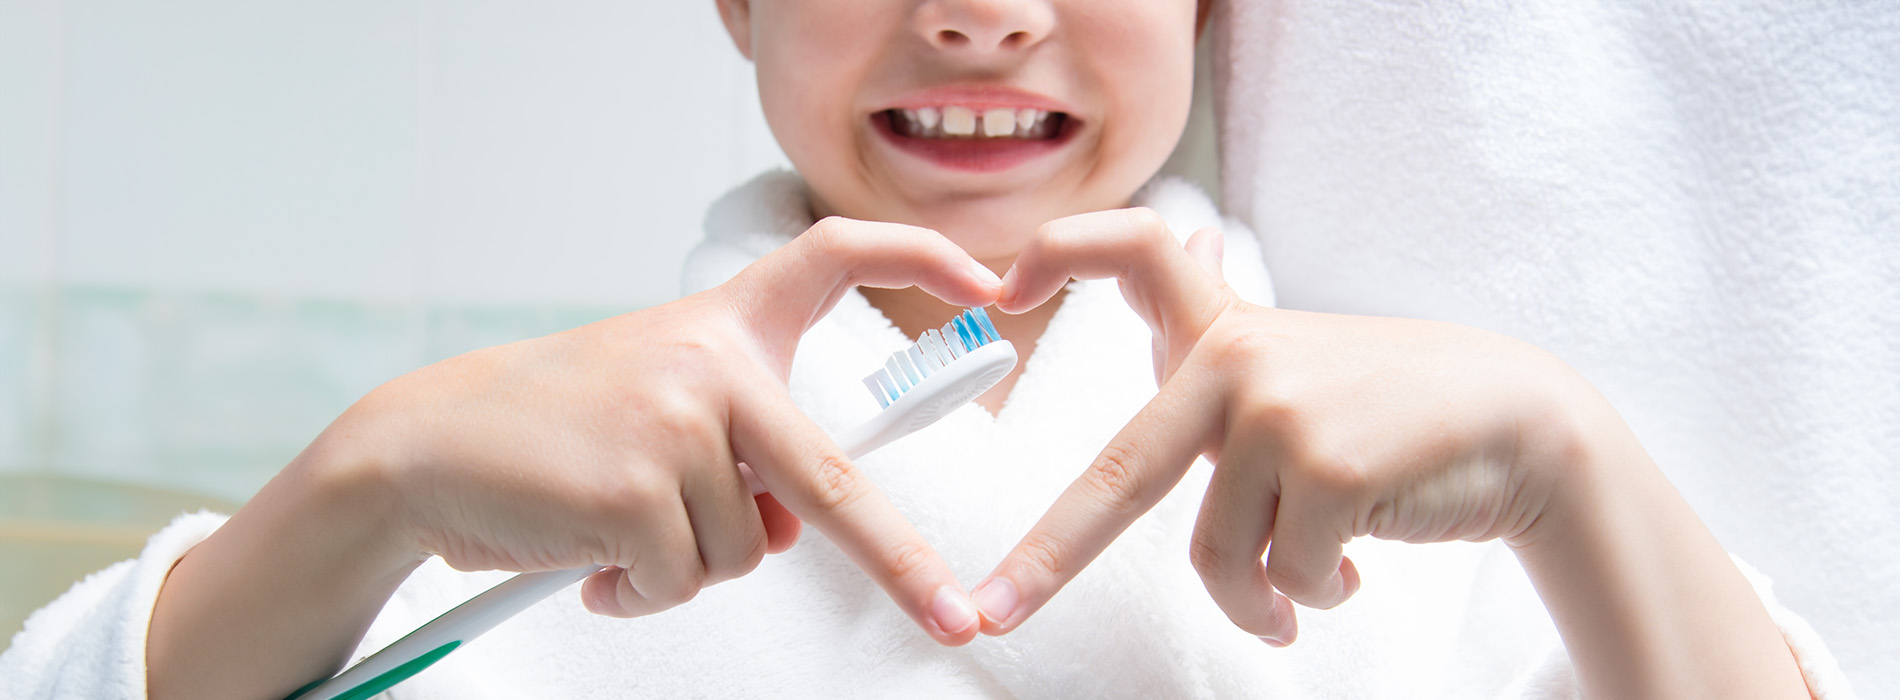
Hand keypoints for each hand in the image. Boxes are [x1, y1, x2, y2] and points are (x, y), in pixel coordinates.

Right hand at [150, 217, 997, 699]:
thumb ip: (740, 452)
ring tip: (614, 526)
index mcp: (723, 325)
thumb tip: (795, 531)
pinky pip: (679, 581)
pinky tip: (587, 556)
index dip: (918, 256)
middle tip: (955, 617)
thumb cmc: (555, 431)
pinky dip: (638, 591)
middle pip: (833, 481)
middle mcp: (710, 361)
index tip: (990, 279)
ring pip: (742, 552)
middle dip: (901, 565)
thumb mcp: (660, 409)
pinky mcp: (633, 488)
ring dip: (684, 566)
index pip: (832, 255)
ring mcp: (673, 423)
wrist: (423, 446)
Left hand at [976, 207, 1577, 642]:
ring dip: (1259, 601)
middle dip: (1048, 556)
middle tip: (991, 612)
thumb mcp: (1295, 362)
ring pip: (1219, 557)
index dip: (1060, 254)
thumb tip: (1185, 263)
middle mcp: (1239, 359)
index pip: (1133, 251)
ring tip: (1296, 598)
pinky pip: (1286, 577)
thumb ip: (1220, 351)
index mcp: (1225, 329)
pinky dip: (1313, 596)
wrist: (1520, 423)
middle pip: (1121, 476)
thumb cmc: (1391, 406)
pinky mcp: (1330, 470)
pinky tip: (1353, 568)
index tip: (1000, 288)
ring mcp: (1281, 413)